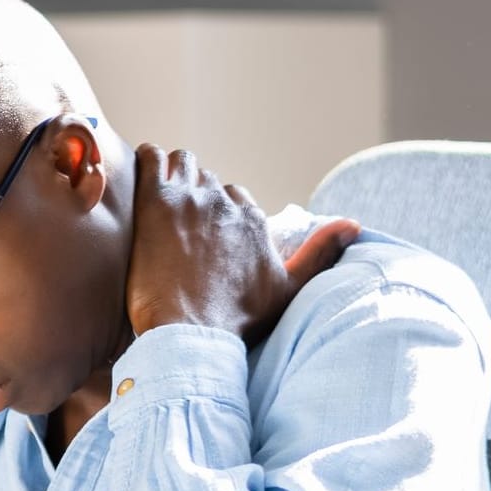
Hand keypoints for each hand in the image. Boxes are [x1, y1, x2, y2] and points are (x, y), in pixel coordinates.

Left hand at [127, 143, 360, 344]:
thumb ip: (319, 254)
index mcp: (253, 221)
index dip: (217, 212)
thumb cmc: (236, 319)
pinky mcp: (157, 201)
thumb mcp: (289, 289)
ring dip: (171, 175)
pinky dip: (145, 161)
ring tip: (156, 200)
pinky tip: (137, 180)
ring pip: (182, 164)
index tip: (201, 231)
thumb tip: (353, 225)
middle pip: (207, 180)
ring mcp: (191, 199)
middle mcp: (225, 203)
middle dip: (193, 195)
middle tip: (172, 221)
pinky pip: (151, 158)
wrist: (190, 331)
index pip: (235, 197)